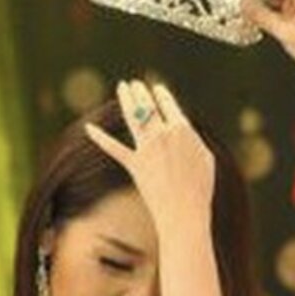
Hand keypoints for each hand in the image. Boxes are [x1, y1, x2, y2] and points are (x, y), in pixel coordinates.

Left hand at [85, 81, 215, 230]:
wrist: (184, 211)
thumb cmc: (200, 188)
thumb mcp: (206, 158)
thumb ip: (192, 140)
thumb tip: (182, 132)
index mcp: (183, 129)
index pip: (169, 105)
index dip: (162, 95)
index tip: (157, 89)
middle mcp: (162, 134)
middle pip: (149, 106)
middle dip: (140, 92)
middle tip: (134, 84)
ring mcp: (146, 148)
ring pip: (133, 117)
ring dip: (126, 99)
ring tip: (122, 87)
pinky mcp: (134, 164)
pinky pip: (114, 148)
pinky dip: (100, 138)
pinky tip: (88, 128)